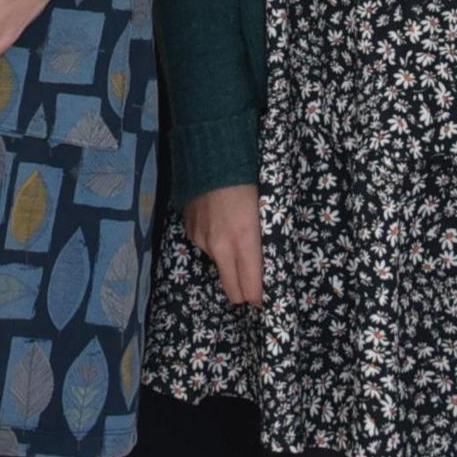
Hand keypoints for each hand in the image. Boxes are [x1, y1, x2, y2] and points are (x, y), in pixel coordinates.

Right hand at [183, 185, 262, 306]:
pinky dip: (215, 244)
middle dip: (244, 292)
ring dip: (229, 261)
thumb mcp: (264, 215)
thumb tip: (265, 269)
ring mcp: (202, 241)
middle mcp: (221, 247)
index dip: (259, 297)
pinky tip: (219, 224)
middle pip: (232, 290)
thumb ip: (263, 245)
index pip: (251, 288)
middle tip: (253, 285)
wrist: (212, 158)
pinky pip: (206, 248)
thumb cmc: (248, 183)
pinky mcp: (190, 232)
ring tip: (235, 238)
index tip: (265, 298)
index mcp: (244, 242)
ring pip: (220, 266)